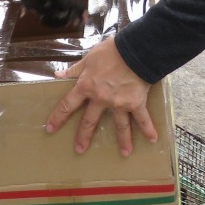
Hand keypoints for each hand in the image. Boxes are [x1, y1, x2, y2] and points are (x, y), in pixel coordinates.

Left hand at [45, 37, 156, 156]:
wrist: (133, 50)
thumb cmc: (110, 52)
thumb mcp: (88, 58)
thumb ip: (74, 70)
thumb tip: (58, 75)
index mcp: (86, 87)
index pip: (68, 104)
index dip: (58, 117)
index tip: (51, 128)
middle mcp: (101, 99)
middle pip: (90, 121)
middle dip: (84, 136)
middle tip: (79, 150)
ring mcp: (119, 103)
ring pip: (120, 125)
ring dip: (122, 140)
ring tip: (125, 153)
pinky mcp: (135, 103)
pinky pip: (142, 118)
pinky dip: (148, 129)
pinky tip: (153, 139)